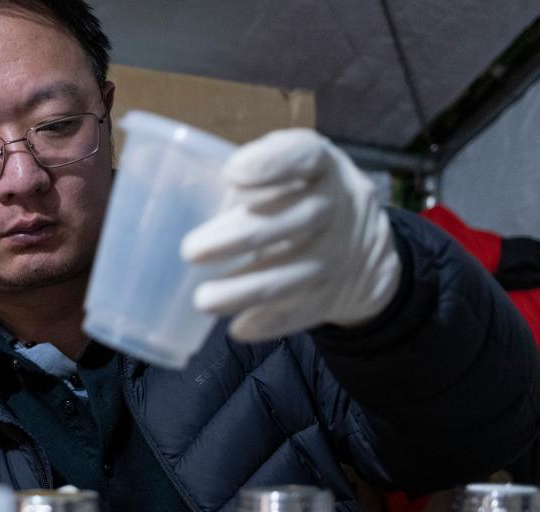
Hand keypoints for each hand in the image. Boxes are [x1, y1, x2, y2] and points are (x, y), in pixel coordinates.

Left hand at [181, 129, 400, 341]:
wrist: (361, 241)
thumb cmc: (298, 194)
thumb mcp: (287, 168)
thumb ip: (248, 174)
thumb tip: (177, 194)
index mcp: (320, 164)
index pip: (304, 156)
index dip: (270, 165)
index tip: (231, 175)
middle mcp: (337, 205)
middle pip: (293, 220)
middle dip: (239, 238)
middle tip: (190, 251)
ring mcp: (339, 252)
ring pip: (296, 273)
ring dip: (247, 289)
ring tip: (203, 299)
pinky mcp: (334, 292)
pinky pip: (304, 309)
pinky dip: (272, 322)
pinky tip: (239, 327)